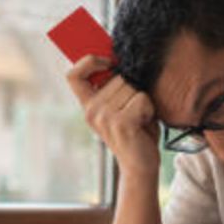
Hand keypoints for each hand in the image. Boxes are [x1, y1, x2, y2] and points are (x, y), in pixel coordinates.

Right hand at [66, 55, 160, 181]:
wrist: (140, 166)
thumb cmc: (136, 133)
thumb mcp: (121, 106)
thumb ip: (115, 86)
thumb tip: (117, 57)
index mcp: (88, 105)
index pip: (73, 75)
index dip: (88, 61)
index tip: (107, 62)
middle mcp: (91, 111)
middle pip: (117, 76)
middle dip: (133, 90)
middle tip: (134, 112)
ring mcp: (104, 117)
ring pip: (132, 87)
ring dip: (143, 101)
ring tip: (139, 119)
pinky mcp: (121, 122)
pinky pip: (141, 98)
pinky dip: (149, 109)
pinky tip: (144, 124)